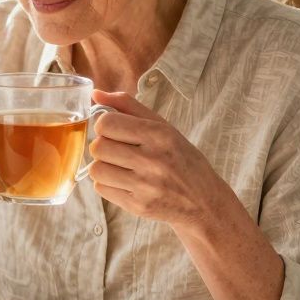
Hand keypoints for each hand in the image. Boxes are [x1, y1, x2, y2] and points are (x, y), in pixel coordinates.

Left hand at [86, 90, 239, 226]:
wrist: (203, 201)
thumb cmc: (181, 159)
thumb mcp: (164, 127)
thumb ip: (128, 106)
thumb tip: (95, 94)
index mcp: (159, 135)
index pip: (106, 123)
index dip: (104, 125)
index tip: (114, 131)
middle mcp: (152, 160)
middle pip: (98, 147)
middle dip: (103, 147)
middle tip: (119, 151)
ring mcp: (145, 186)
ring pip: (96, 169)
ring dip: (104, 166)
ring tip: (121, 167)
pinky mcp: (138, 206)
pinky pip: (101, 189)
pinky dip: (108, 184)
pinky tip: (126, 182)